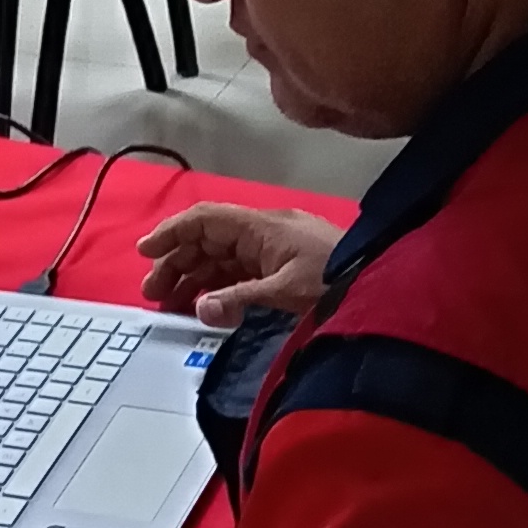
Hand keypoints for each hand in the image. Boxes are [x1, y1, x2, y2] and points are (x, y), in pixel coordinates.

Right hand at [138, 202, 339, 327]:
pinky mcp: (282, 270)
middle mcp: (263, 233)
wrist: (381, 283)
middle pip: (209, 240)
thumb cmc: (337, 278)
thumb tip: (200, 308)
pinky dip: (218, 288)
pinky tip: (205, 307)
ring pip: (221, 259)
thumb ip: (240, 300)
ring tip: (172, 306)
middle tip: (154, 294)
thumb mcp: (286, 291)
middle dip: (178, 263)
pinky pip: (239, 274)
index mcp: (262, 226)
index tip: (146, 253)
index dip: (173, 232)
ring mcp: (273, 251)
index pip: (206, 220)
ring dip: (194, 278)